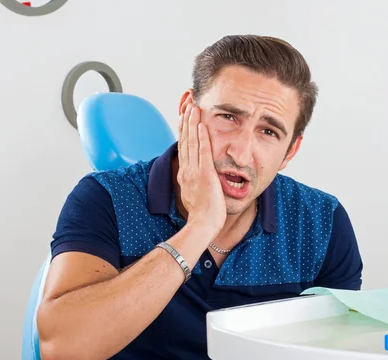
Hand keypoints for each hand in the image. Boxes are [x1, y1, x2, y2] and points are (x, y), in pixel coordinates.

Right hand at [177, 104, 225, 235]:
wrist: (202, 225)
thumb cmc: (203, 216)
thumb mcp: (196, 197)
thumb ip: (196, 186)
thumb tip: (199, 183)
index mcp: (185, 176)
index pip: (183, 149)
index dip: (183, 132)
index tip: (184, 119)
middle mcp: (187, 171)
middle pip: (185, 141)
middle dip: (186, 122)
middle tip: (188, 106)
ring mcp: (194, 172)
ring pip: (192, 143)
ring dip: (193, 124)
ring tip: (193, 108)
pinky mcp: (205, 175)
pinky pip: (203, 152)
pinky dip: (201, 137)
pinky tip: (201, 125)